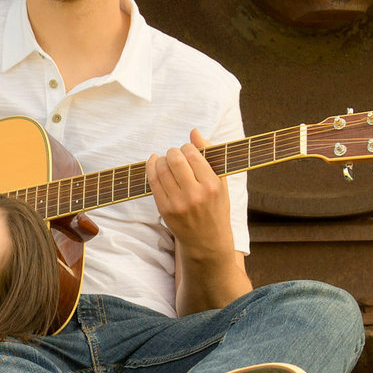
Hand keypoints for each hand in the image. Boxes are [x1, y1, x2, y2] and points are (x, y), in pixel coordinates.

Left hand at [146, 127, 237, 260]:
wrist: (207, 241)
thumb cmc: (216, 207)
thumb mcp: (221, 183)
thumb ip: (210, 155)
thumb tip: (194, 132)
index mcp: (212, 185)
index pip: (193, 154)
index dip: (187, 147)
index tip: (188, 150)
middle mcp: (195, 194)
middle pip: (175, 159)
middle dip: (173, 151)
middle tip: (175, 154)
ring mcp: (178, 203)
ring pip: (162, 169)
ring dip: (162, 159)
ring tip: (166, 160)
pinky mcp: (165, 209)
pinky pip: (153, 182)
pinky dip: (151, 167)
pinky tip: (154, 162)